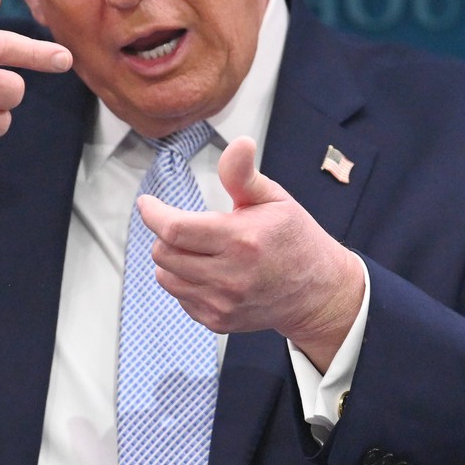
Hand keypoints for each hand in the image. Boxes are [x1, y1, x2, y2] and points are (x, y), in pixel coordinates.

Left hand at [138, 137, 364, 369]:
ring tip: (198, 250)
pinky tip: (209, 272)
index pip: (175, 229)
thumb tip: (240, 143)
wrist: (317, 292)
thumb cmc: (294, 239)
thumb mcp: (274, 199)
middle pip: (164, 253)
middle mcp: (229, 276)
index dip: (153, 214)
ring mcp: (223, 303)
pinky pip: (181, 298)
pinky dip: (185, 282)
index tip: (147, 204)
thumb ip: (244, 174)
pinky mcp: (219, 321)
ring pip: (166, 277)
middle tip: (184, 226)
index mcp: (241, 240)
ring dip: (172, 260)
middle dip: (165, 235)